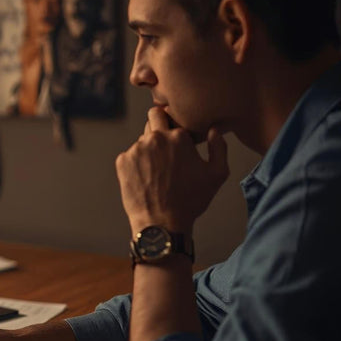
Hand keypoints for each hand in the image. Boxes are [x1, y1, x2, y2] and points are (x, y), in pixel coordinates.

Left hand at [115, 107, 228, 233]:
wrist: (161, 223)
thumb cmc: (191, 200)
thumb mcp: (217, 175)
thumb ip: (219, 147)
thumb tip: (214, 129)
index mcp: (178, 136)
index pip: (173, 117)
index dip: (177, 128)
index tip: (179, 140)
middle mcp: (155, 138)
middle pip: (153, 117)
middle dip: (159, 124)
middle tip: (165, 146)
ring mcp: (136, 149)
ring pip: (142, 140)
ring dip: (149, 149)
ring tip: (157, 172)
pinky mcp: (122, 162)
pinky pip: (129, 155)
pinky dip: (136, 163)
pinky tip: (146, 179)